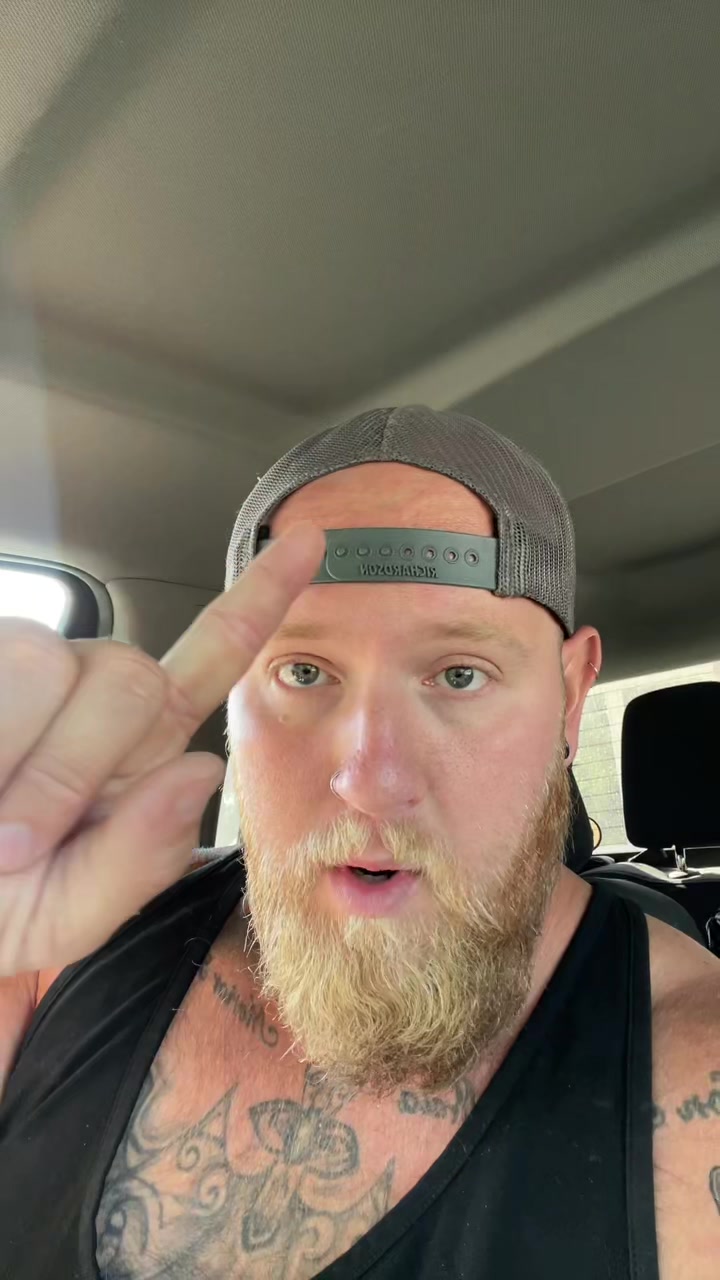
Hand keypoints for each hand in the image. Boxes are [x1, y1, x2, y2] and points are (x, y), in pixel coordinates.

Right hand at [0, 523, 324, 974]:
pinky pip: (8, 669)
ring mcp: (27, 669)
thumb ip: (138, 861)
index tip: (311, 542)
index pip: (212, 658)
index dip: (260, 600)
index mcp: (137, 747)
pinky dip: (0, 746)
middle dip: (80, 767)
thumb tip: (202, 770)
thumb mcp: (66, 915)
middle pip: (133, 675)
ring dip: (28, 764)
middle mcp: (89, 692)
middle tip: (23, 846)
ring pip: (54, 662)